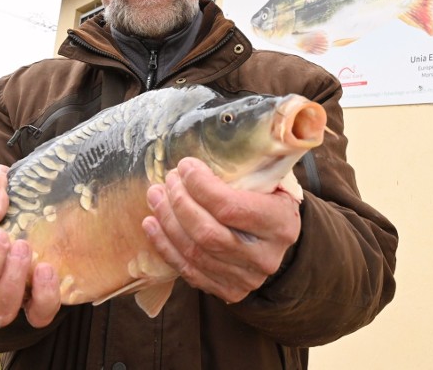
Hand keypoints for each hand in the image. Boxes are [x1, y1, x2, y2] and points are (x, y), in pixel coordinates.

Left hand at [142, 157, 301, 303]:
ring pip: (195, 253)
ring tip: (155, 196)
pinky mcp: (229, 291)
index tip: (185, 166)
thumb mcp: (271, 182)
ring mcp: (247, 278)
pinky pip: (189, 271)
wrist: (277, 242)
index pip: (231, 207)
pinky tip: (152, 224)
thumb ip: (249, 167)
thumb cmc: (268, 201)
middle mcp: (266, 256)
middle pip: (208, 233)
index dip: (200, 186)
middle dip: (179, 203)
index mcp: (280, 223)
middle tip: (167, 181)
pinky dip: (165, 246)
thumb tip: (208, 140)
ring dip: (167, 222)